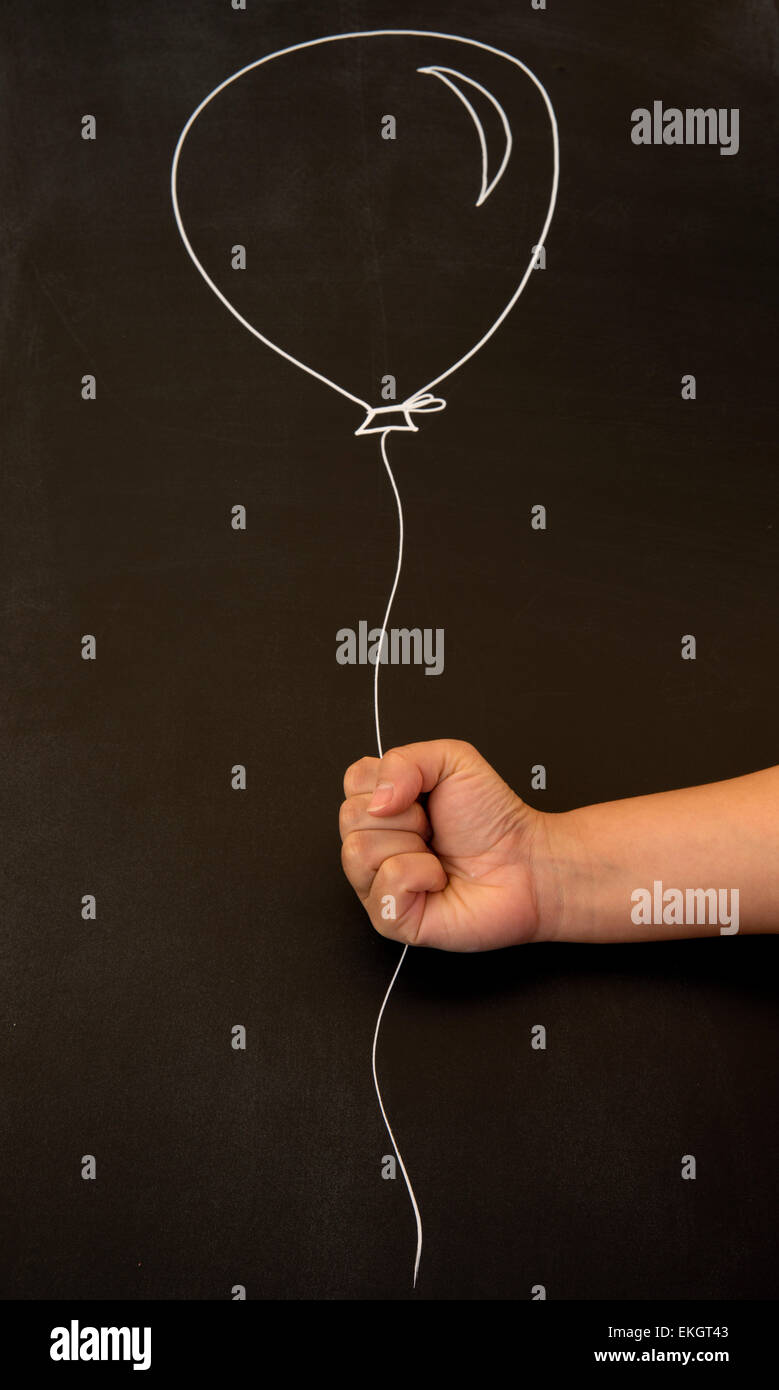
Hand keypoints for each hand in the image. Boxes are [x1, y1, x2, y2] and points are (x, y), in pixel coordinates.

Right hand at [339, 739, 546, 950]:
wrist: (525, 863)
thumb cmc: (490, 818)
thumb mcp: (451, 760)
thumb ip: (403, 760)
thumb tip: (377, 799)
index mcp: (381, 807)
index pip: (352, 782)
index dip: (391, 782)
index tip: (423, 796)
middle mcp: (373, 845)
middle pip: (350, 817)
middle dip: (404, 815)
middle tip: (433, 828)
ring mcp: (376, 884)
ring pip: (359, 850)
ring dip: (411, 845)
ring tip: (435, 853)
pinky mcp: (390, 918)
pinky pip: (386, 882)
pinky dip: (421, 874)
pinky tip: (438, 879)